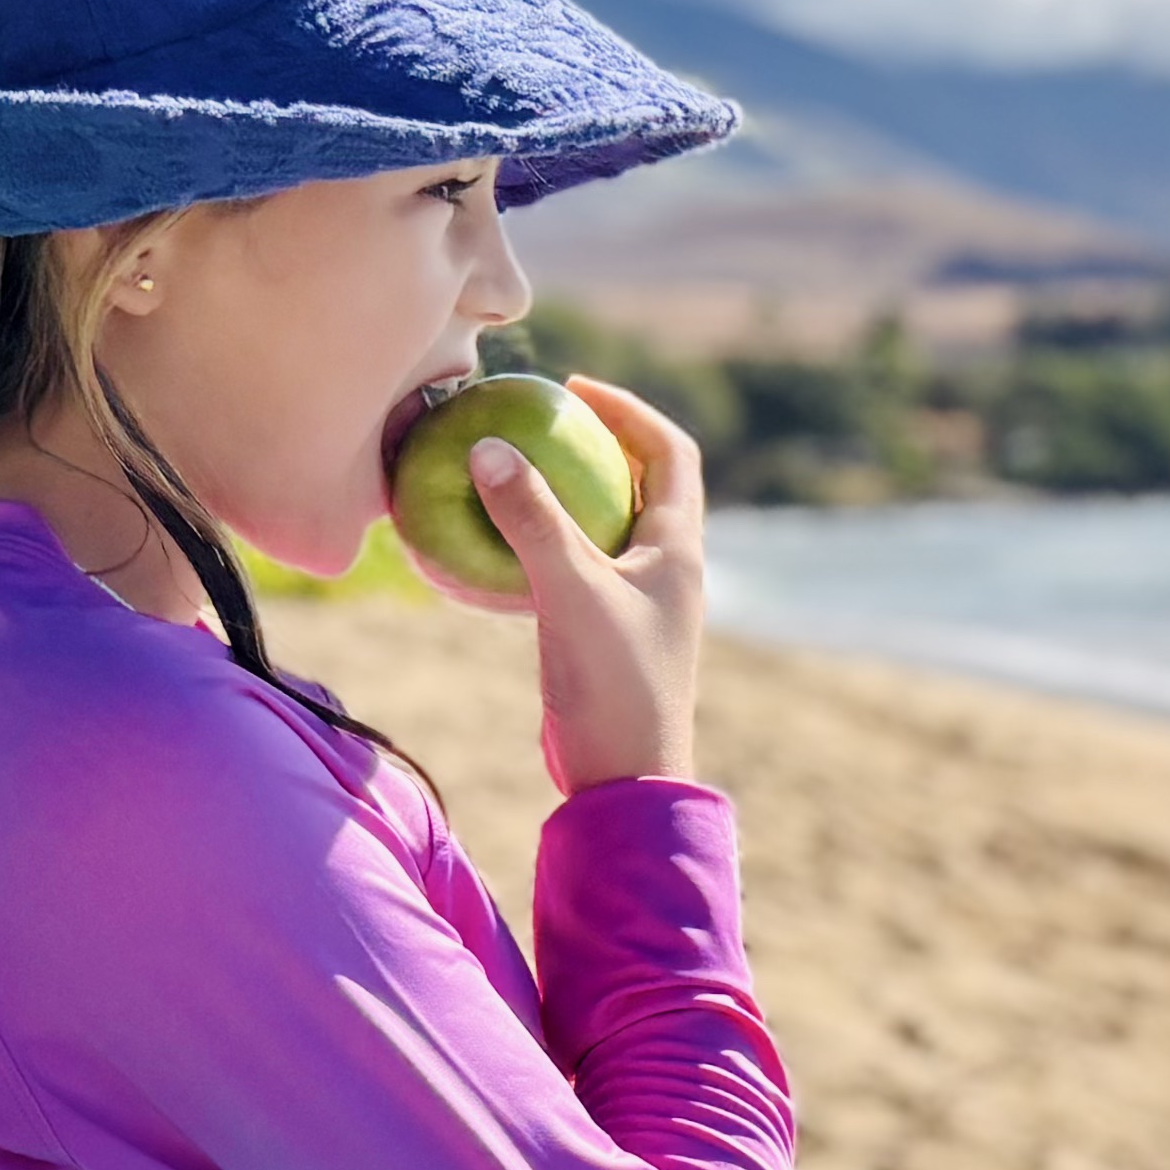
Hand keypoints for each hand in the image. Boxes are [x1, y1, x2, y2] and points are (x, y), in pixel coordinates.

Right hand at [475, 377, 708, 793]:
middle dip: (595, 443)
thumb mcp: (569, 593)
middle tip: (537, 420)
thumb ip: (532, 521)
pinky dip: (545, 543)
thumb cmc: (612, 686)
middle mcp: (669, 571)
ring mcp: (641, 604)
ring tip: (513, 469)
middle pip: (642, 482)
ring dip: (568, 493)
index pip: (671, 453)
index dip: (628, 411)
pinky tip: (494, 542)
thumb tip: (489, 447)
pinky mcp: (610, 633)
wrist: (626, 779)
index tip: (574, 390)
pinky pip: (579, 567)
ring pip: (608, 526)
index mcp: (679, 551)